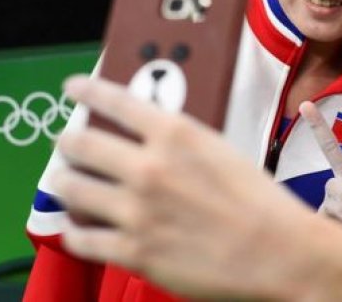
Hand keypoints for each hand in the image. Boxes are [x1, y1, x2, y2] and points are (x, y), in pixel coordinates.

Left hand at [51, 75, 328, 298]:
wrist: (278, 251)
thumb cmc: (259, 200)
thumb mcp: (221, 151)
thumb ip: (181, 143)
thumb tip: (149, 139)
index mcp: (176, 135)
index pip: (115, 100)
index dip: (86, 90)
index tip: (72, 88)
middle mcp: (148, 167)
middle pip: (80, 144)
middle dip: (68, 142)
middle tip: (68, 146)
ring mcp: (136, 211)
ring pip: (70, 189)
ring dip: (63, 183)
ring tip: (66, 184)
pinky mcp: (133, 252)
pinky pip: (81, 238)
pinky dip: (76, 231)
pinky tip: (79, 228)